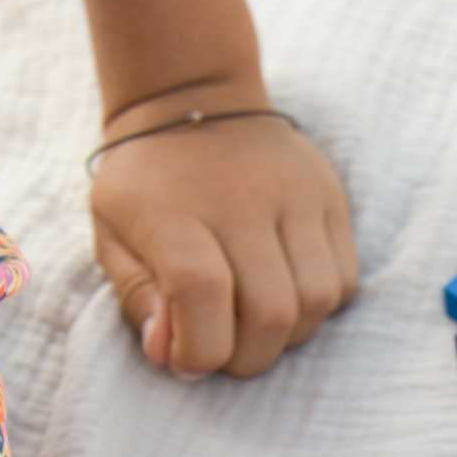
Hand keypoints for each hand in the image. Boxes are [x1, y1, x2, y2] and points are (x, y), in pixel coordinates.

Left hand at [90, 85, 358, 379]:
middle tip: (226, 350)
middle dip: (248, 357)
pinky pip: (344, 280)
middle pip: (270, 312)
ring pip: (316, 301)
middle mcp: (240, 200)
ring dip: (289, 336)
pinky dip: (318, 307)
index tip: (188, 360)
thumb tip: (170, 355)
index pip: (201, 294)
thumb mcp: (111, 235)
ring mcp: (294, 195)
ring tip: (257, 325)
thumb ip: (137, 299)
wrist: (192, 96)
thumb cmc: (146, 185)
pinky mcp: (330, 197)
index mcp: (173, 211)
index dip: (200, 349)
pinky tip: (286, 295)